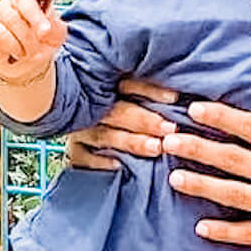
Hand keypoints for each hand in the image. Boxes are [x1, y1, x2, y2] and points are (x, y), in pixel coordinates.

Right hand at [0, 0, 66, 83]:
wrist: (26, 63)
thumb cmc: (41, 44)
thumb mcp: (55, 36)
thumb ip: (55, 28)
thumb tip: (47, 27)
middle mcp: (16, 1)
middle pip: (24, 1)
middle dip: (37, 18)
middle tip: (44, 32)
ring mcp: (1, 13)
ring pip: (14, 21)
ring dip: (28, 40)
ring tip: (33, 50)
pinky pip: (4, 36)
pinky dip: (16, 48)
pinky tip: (19, 52)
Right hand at [64, 78, 178, 170]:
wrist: (70, 129)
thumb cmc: (122, 112)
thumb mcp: (129, 96)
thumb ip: (149, 95)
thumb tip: (180, 95)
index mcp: (106, 86)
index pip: (128, 84)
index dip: (150, 90)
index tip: (174, 98)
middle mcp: (91, 107)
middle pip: (118, 111)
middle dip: (145, 120)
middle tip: (169, 128)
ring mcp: (81, 129)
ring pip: (105, 134)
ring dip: (131, 141)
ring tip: (156, 147)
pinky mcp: (75, 151)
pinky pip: (83, 157)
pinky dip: (100, 161)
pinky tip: (119, 165)